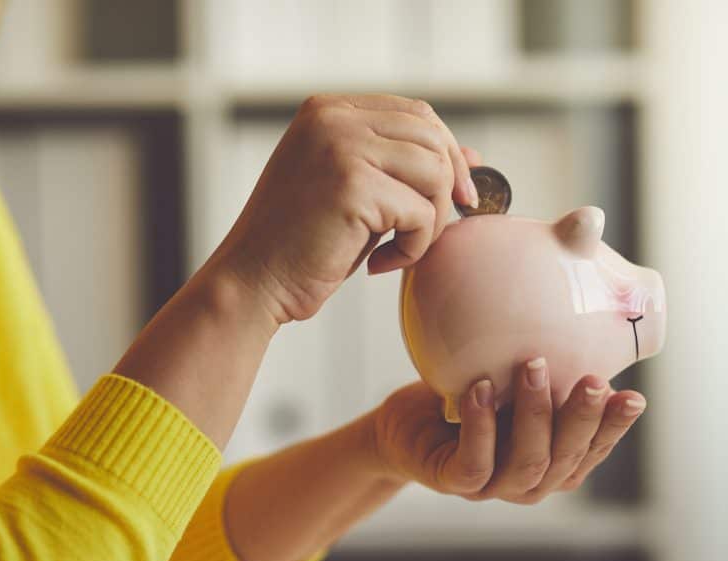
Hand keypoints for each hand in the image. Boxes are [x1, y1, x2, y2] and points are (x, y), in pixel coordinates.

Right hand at [211, 93, 478, 323]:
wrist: (253, 282)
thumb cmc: (303, 245)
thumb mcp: (359, 194)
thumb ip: (405, 168)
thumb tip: (475, 157)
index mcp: (329, 110)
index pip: (417, 113)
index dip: (449, 153)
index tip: (458, 197)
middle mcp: (333, 118)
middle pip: (433, 138)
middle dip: (447, 189)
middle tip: (431, 232)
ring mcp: (341, 146)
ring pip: (434, 173)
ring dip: (430, 222)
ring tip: (399, 249)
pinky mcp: (352, 185)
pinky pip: (421, 214)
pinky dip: (413, 248)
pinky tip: (379, 264)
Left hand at [371, 360, 646, 503]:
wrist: (408, 426)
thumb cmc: (473, 399)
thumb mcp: (516, 382)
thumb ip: (551, 371)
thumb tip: (586, 313)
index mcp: (556, 462)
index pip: (593, 449)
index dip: (615, 428)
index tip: (635, 397)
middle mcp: (531, 481)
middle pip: (565, 458)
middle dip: (582, 418)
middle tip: (594, 380)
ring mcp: (493, 487)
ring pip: (527, 463)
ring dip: (534, 414)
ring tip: (532, 367)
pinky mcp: (454, 482)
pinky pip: (474, 462)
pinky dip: (481, 426)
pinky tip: (481, 389)